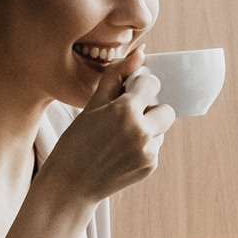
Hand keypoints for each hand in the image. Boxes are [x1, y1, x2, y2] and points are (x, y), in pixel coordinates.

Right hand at [41, 56, 173, 205]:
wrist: (71, 184)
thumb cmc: (76, 141)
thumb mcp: (91, 106)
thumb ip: (116, 77)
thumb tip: (140, 53)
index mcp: (125, 111)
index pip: (151, 83)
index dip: (139, 86)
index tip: (127, 93)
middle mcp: (142, 132)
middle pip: (166, 109)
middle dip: (151, 109)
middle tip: (127, 116)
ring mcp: (148, 152)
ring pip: (161, 129)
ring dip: (148, 128)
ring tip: (120, 137)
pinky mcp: (150, 167)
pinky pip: (155, 147)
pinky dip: (143, 147)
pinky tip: (120, 153)